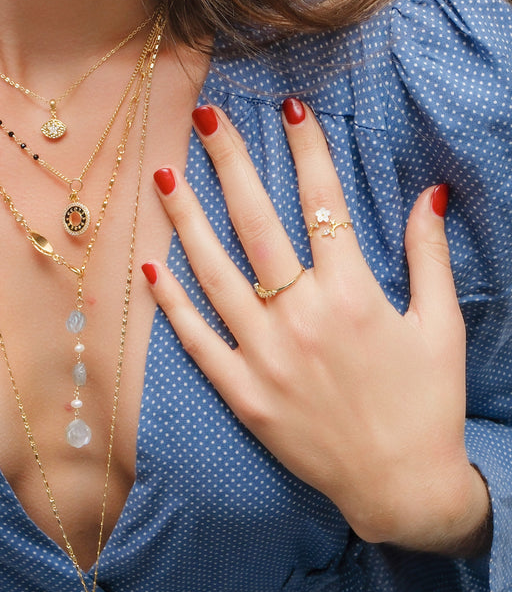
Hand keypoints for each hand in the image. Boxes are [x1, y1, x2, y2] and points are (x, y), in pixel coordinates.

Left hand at [143, 101, 490, 556]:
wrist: (401, 486)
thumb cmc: (426, 404)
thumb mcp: (440, 326)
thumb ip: (428, 256)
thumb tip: (428, 194)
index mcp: (353, 295)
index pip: (323, 203)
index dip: (306, 148)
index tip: (287, 105)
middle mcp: (302, 318)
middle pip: (257, 225)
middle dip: (230, 164)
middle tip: (204, 119)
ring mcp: (265, 357)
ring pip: (215, 275)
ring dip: (186, 221)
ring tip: (163, 176)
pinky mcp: (243, 394)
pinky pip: (198, 342)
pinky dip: (172, 305)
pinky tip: (151, 266)